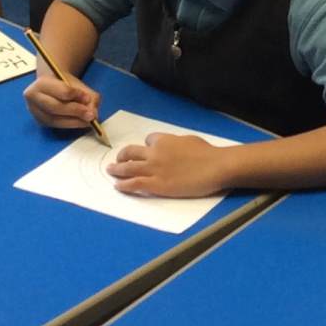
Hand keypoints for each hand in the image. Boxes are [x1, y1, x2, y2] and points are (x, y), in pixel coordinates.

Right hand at [24, 67, 102, 129]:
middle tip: (90, 115)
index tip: (87, 98)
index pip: (60, 91)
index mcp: (42, 83)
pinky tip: (80, 123)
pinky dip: (70, 125)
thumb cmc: (66, 84)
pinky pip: (56, 126)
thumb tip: (93, 114)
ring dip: (74, 122)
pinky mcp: (40, 122)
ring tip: (88, 121)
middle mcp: (34, 98)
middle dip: (75, 112)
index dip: (75, 95)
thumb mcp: (79, 85)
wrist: (52, 85)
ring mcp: (35, 112)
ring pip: (55, 120)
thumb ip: (89, 97)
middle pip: (55, 107)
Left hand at [107, 132, 231, 197]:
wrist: (214, 167)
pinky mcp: (156, 185)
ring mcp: (154, 169)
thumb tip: (172, 148)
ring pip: (128, 167)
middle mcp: (154, 152)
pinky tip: (118, 186)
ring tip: (110, 171)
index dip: (146, 146)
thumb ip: (176, 143)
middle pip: (131, 152)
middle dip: (122, 155)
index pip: (148, 140)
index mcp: (164, 140)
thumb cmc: (207, 154)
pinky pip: (134, 183)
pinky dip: (123, 184)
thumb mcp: (190, 140)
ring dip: (116, 169)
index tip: (146, 151)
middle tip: (117, 160)